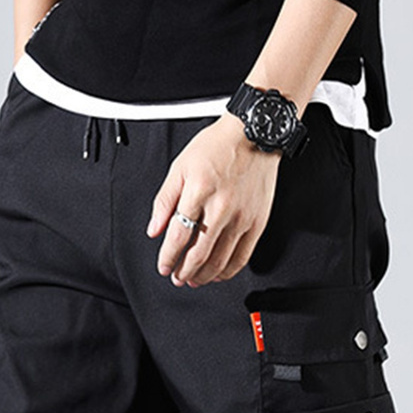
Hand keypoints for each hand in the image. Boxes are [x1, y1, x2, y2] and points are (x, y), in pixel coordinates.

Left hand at [145, 111, 282, 286]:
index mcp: (199, 191)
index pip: (178, 235)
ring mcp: (242, 216)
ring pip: (221, 259)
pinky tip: (218, 274)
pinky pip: (242, 256)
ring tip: (194, 279)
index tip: (163, 266)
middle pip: (199, 253)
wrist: (255, 133)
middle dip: (184, 271)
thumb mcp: (180, 167)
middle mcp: (222, 207)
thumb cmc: (217, 147)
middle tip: (177, 278)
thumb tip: (154, 230)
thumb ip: (164, 201)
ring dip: (204, 275)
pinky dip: (228, 271)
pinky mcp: (258, 221)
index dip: (168, 257)